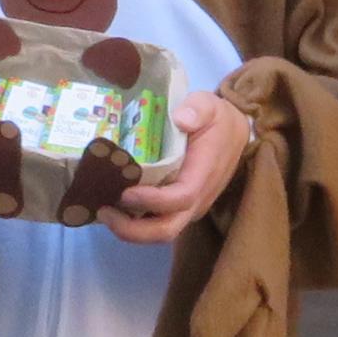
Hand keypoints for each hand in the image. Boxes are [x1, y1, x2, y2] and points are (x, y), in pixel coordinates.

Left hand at [104, 92, 253, 245]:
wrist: (234, 134)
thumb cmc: (217, 120)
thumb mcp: (209, 104)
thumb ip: (197, 109)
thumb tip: (181, 119)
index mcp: (203, 175)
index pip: (179, 199)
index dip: (151, 201)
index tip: (124, 192)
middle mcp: (197, 199)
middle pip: (166, 230)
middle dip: (133, 230)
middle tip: (103, 211)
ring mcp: (188, 207)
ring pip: (160, 231)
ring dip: (130, 229)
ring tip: (103, 211)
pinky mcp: (179, 208)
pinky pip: (157, 222)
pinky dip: (134, 221)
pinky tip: (114, 207)